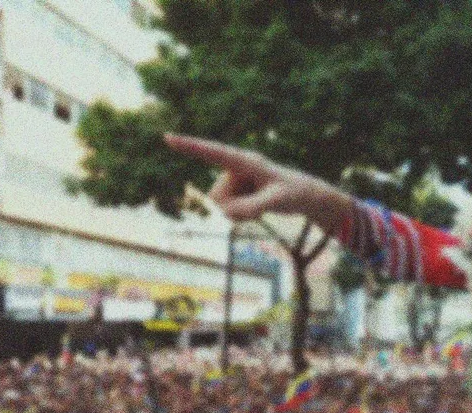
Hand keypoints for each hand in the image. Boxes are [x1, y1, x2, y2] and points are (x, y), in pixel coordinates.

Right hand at [163, 134, 348, 226]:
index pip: (214, 153)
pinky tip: (256, 208)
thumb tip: (225, 213)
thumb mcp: (276, 201)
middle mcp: (236, 167)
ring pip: (220, 206)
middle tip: (260, 207)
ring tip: (261, 205)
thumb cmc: (293, 193)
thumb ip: (251, 207)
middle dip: (232, 209)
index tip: (168, 138)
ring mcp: (234, 179)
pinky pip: (226, 210)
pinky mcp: (235, 190)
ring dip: (238, 213)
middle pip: (217, 196)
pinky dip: (240, 215)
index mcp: (245, 161)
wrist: (303, 195)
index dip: (190, 146)